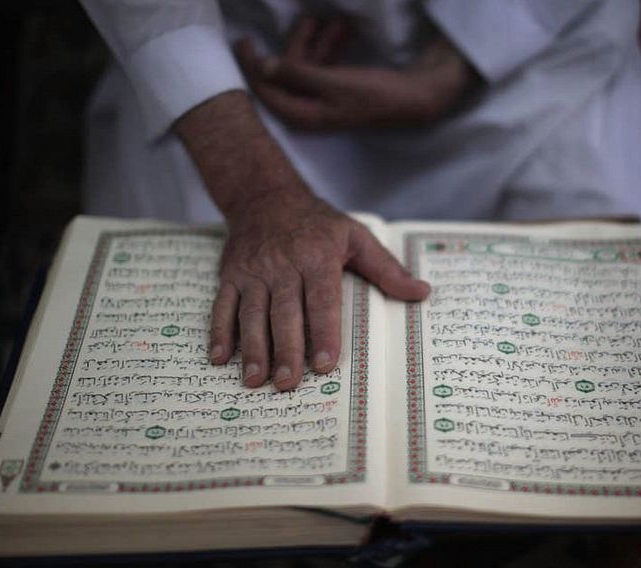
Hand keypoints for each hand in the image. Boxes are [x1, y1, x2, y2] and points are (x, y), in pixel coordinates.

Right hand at [174, 92, 429, 390]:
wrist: (265, 196)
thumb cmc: (318, 223)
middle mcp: (283, 265)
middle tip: (288, 384)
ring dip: (253, 348)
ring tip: (255, 380)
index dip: (324, 331)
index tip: (325, 363)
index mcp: (317, 257)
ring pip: (252, 313)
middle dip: (286, 349)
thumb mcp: (356, 236)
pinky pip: (223, 305)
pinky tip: (220, 358)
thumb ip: (387, 269)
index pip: (322, 299)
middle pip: (285, 312)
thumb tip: (421, 293)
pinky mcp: (231, 275)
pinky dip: (219, 331)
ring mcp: (253, 271)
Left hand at [235, 17, 478, 129]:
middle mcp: (309, 112)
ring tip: (339, 23)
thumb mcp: (332, 81)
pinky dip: (328, 49)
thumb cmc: (374, 94)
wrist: (414, 98)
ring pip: (305, 68)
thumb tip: (263, 67)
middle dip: (295, 47)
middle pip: (285, 77)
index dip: (252, 67)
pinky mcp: (336, 93)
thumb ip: (296, 73)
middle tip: (307, 21)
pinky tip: (344, 30)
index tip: (243, 41)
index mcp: (303, 116)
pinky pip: (322, 68)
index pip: (266, 92)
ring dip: (317, 43)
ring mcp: (322, 102)